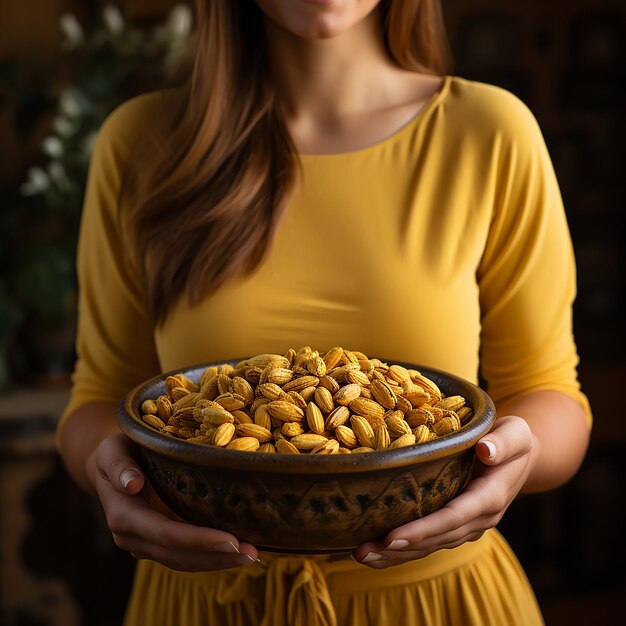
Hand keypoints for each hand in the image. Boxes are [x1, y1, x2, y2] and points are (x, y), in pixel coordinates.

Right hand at [89, 433, 258, 570]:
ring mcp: (146, 544)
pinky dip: (211, 556)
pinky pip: (186, 556)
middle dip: (216, 556)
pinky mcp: (160, 542)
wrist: (111, 464)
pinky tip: (237, 553)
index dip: (198, 540)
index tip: (230, 540)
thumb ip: (119, 466)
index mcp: (123, 516)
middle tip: (251, 553)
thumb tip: (132, 484)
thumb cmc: (117, 450)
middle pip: (178, 554)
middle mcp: (133, 537)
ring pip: (184, 561)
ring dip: (218, 561)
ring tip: (251, 555)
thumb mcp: (113, 450)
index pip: (165, 533)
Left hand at [352, 415, 536, 566]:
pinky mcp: (457, 526)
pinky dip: (403, 549)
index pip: (452, 517)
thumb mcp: (514, 433)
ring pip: (430, 546)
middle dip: (399, 548)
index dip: (423, 530)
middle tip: (362, 551)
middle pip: (436, 539)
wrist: (520, 458)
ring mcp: (468, 526)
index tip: (392, 537)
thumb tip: (486, 450)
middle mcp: (479, 519)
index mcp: (490, 497)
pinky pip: (429, 542)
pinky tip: (377, 552)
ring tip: (361, 555)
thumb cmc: (512, 439)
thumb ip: (503, 442)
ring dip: (395, 555)